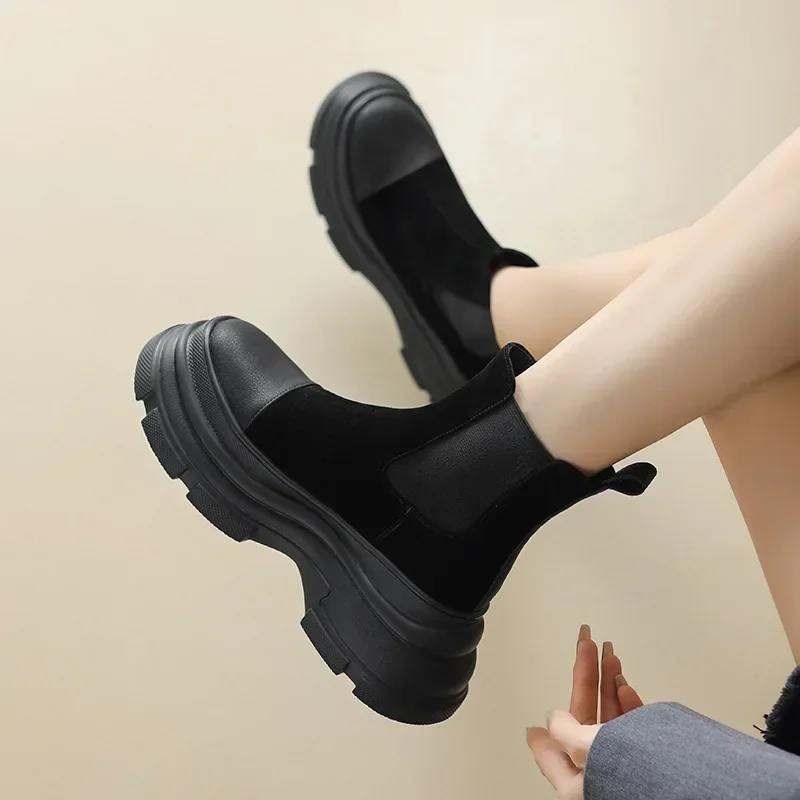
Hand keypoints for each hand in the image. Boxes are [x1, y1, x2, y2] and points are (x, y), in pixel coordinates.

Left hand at [526, 625, 642, 798]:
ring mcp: (626, 764)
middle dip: (587, 678)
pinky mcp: (652, 756)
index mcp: (578, 781)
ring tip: (609, 653)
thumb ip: (564, 731)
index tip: (533, 726)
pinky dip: (629, 702)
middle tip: (586, 643)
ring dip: (609, 682)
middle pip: (585, 720)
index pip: (553, 753)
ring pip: (611, 717)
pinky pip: (634, 725)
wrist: (693, 789)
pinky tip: (624, 684)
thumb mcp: (585, 748)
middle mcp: (600, 773)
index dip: (543, 735)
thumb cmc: (635, 779)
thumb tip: (551, 720)